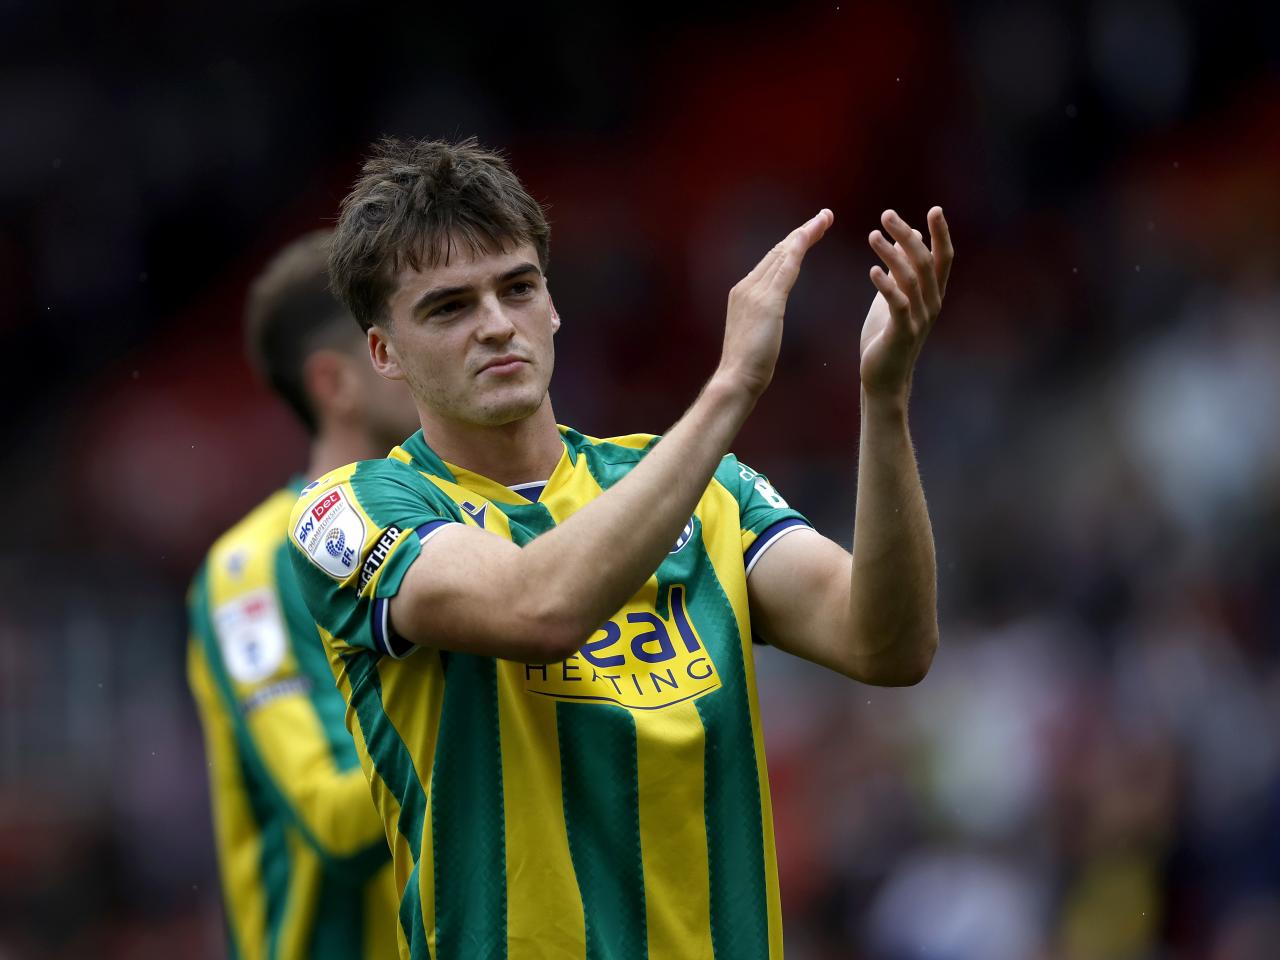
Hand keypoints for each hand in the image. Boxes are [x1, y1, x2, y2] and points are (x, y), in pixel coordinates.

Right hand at [717, 209, 833, 396]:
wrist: (736, 379)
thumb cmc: (748, 366)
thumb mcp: (757, 334)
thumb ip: (764, 318)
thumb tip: (770, 317)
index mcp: (742, 293)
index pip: (771, 260)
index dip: (792, 243)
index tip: (809, 231)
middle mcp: (746, 286)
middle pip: (778, 251)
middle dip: (802, 231)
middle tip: (825, 215)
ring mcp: (754, 292)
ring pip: (784, 253)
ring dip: (805, 233)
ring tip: (825, 218)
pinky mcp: (767, 302)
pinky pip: (786, 268)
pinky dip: (800, 248)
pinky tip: (811, 235)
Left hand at [861, 207, 952, 401]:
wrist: (884, 379)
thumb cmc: (887, 336)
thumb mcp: (895, 298)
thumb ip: (902, 271)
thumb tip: (909, 237)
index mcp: (933, 294)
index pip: (942, 258)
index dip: (941, 234)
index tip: (935, 209)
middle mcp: (932, 304)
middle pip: (925, 262)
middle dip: (908, 235)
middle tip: (887, 214)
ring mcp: (919, 319)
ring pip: (911, 280)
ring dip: (892, 255)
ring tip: (872, 236)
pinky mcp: (902, 333)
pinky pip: (898, 305)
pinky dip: (886, 286)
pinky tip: (872, 270)